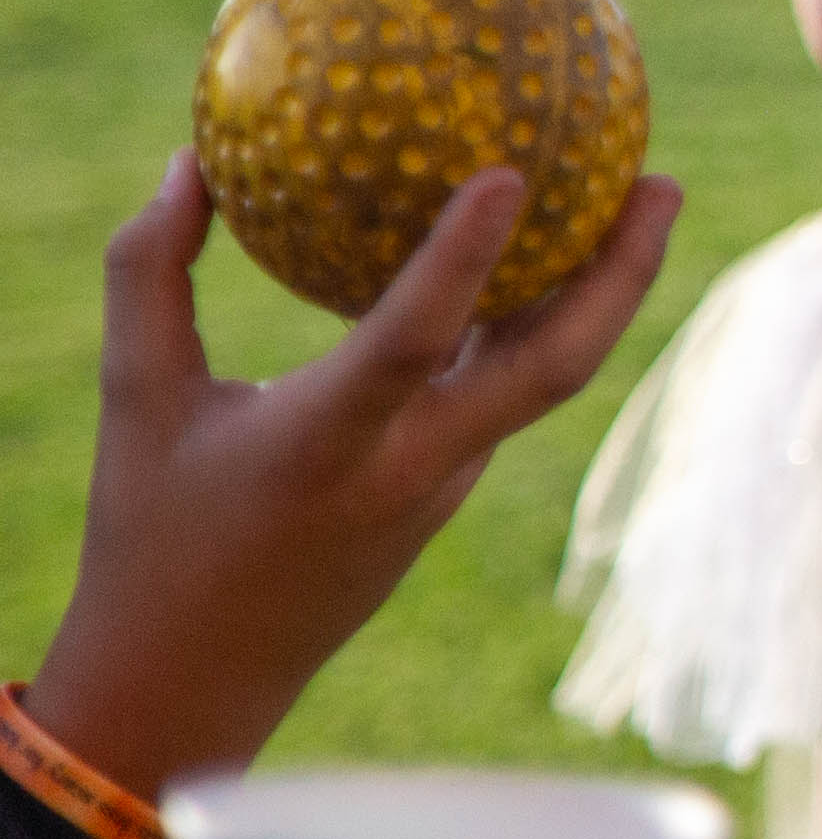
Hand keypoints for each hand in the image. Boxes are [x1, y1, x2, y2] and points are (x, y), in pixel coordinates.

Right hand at [23, 158, 680, 817]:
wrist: (197, 676)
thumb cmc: (153, 532)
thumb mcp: (138, 400)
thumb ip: (151, 274)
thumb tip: (190, 163)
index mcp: (326, 445)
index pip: (410, 342)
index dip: (463, 258)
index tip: (510, 174)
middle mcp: (410, 467)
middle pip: (550, 371)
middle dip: (622, 277)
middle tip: (665, 181)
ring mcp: (445, 485)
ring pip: (544, 380)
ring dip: (603, 294)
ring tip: (642, 197)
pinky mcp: (450, 490)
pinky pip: (506, 390)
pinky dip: (536, 321)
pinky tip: (544, 255)